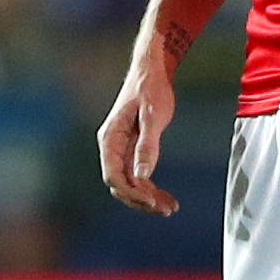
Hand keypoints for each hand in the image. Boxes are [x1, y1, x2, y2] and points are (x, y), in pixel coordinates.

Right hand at [96, 34, 181, 215]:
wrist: (152, 70)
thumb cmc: (151, 89)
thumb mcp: (152, 117)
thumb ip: (146, 146)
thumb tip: (142, 176)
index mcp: (110, 139)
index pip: (113, 176)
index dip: (132, 193)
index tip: (153, 202)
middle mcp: (111, 147)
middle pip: (120, 185)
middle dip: (141, 200)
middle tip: (167, 210)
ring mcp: (121, 149)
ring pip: (129, 183)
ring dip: (147, 197)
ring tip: (170, 208)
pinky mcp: (132, 148)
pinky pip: (136, 175)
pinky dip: (150, 187)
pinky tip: (166, 196)